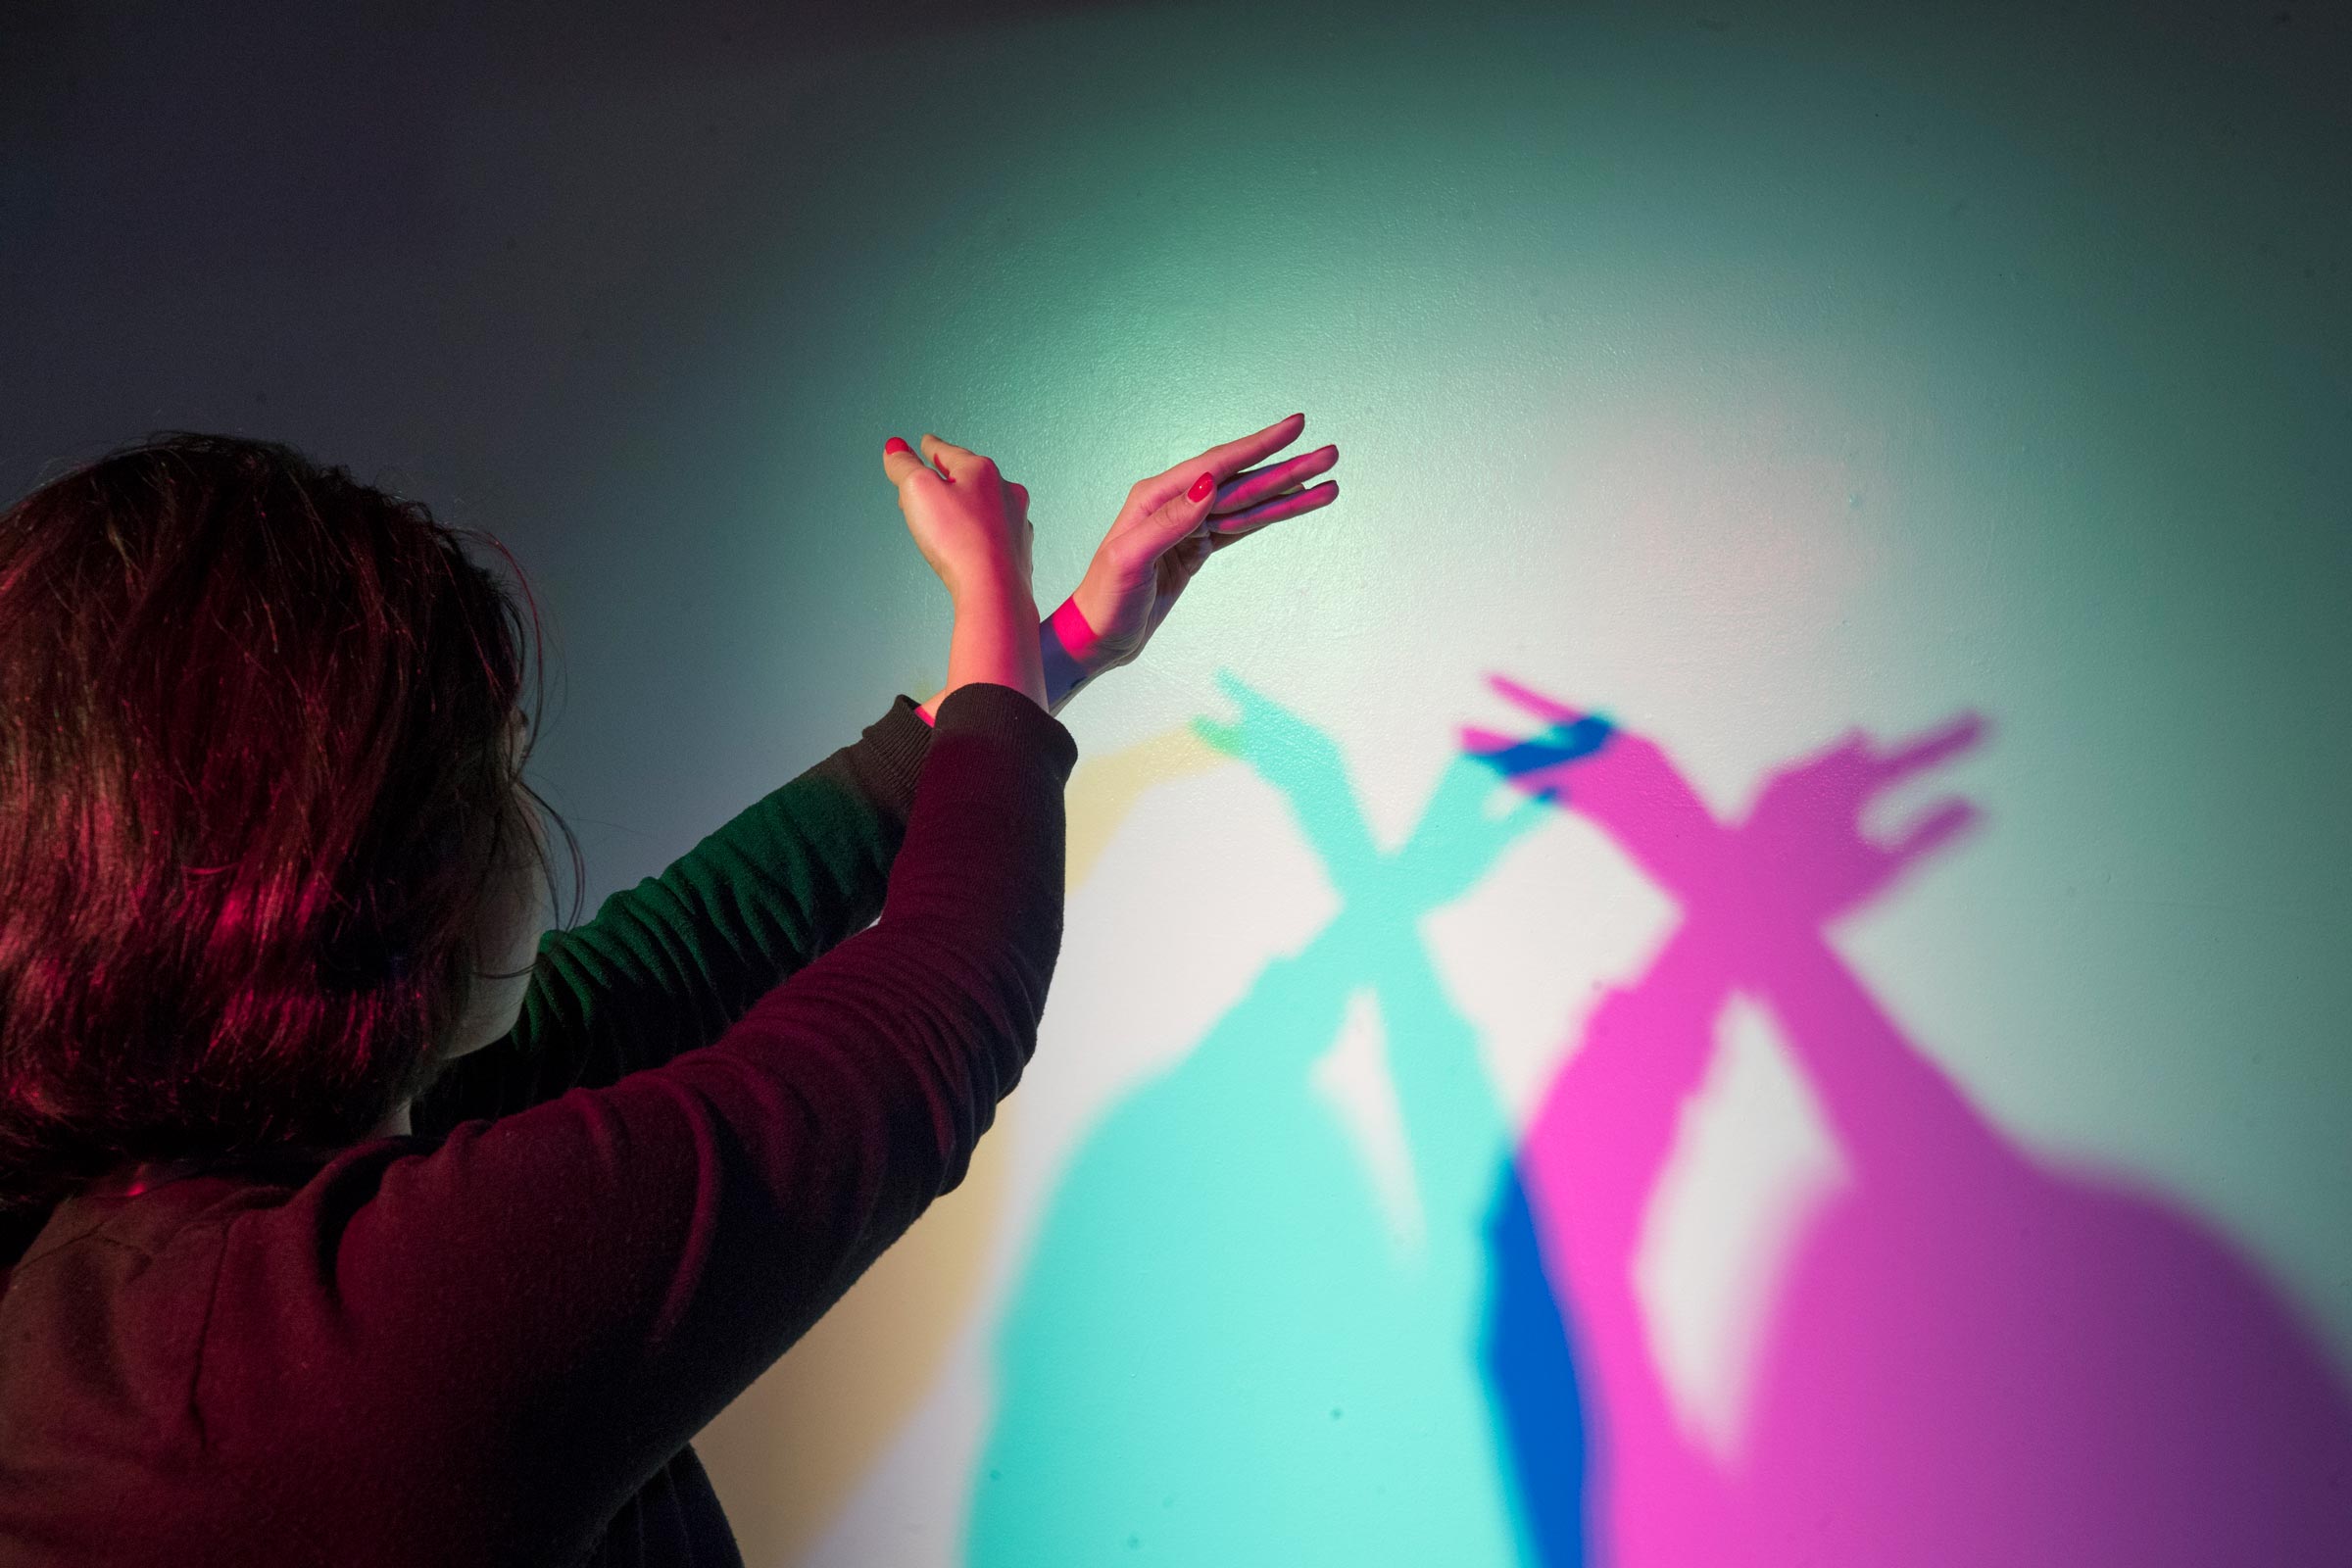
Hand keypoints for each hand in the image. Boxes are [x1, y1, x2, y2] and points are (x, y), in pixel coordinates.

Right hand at [881, 432, 1035, 598]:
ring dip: (965, 504)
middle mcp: (1005, 492)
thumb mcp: (917, 491)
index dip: (932, 447)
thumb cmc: (957, 540)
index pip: (949, 452)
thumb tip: (894, 448)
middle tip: (927, 480)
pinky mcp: (1019, 550)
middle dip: (946, 478)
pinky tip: (976, 539)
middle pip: (968, 478)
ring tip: (947, 512)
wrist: (993, 590)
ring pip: (985, 505)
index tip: (926, 442)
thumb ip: (904, 466)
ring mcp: (1016, 522)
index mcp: (982, 471)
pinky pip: (996, 532)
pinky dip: (981, 530)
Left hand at [1061, 413, 1339, 673]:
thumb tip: (1207, 485)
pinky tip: (1297, 504)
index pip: (1216, 464)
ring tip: (1328, 482)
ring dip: (1288, 493)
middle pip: (1241, 481)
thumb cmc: (1106, 598)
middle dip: (1286, 468)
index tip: (1296, 426)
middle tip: (1329, 454)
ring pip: (1248, 503)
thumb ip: (1169, 522)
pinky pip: (1242, 526)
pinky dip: (1271, 515)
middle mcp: (1176, 503)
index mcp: (1156, 496)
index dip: (1258, 445)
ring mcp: (1190, 525)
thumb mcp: (1130, 560)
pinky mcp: (1198, 547)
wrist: (1098, 635)